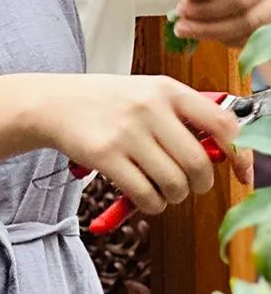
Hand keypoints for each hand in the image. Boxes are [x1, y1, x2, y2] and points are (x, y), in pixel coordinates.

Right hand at [25, 74, 251, 215]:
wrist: (54, 102)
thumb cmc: (107, 102)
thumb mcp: (146, 93)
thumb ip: (183, 117)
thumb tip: (227, 153)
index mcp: (166, 88)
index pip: (222, 122)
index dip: (239, 153)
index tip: (240, 172)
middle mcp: (149, 106)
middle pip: (198, 164)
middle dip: (198, 185)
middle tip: (187, 184)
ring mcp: (126, 131)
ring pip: (175, 185)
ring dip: (173, 197)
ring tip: (160, 187)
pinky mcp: (105, 155)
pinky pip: (147, 196)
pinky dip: (151, 204)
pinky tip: (142, 194)